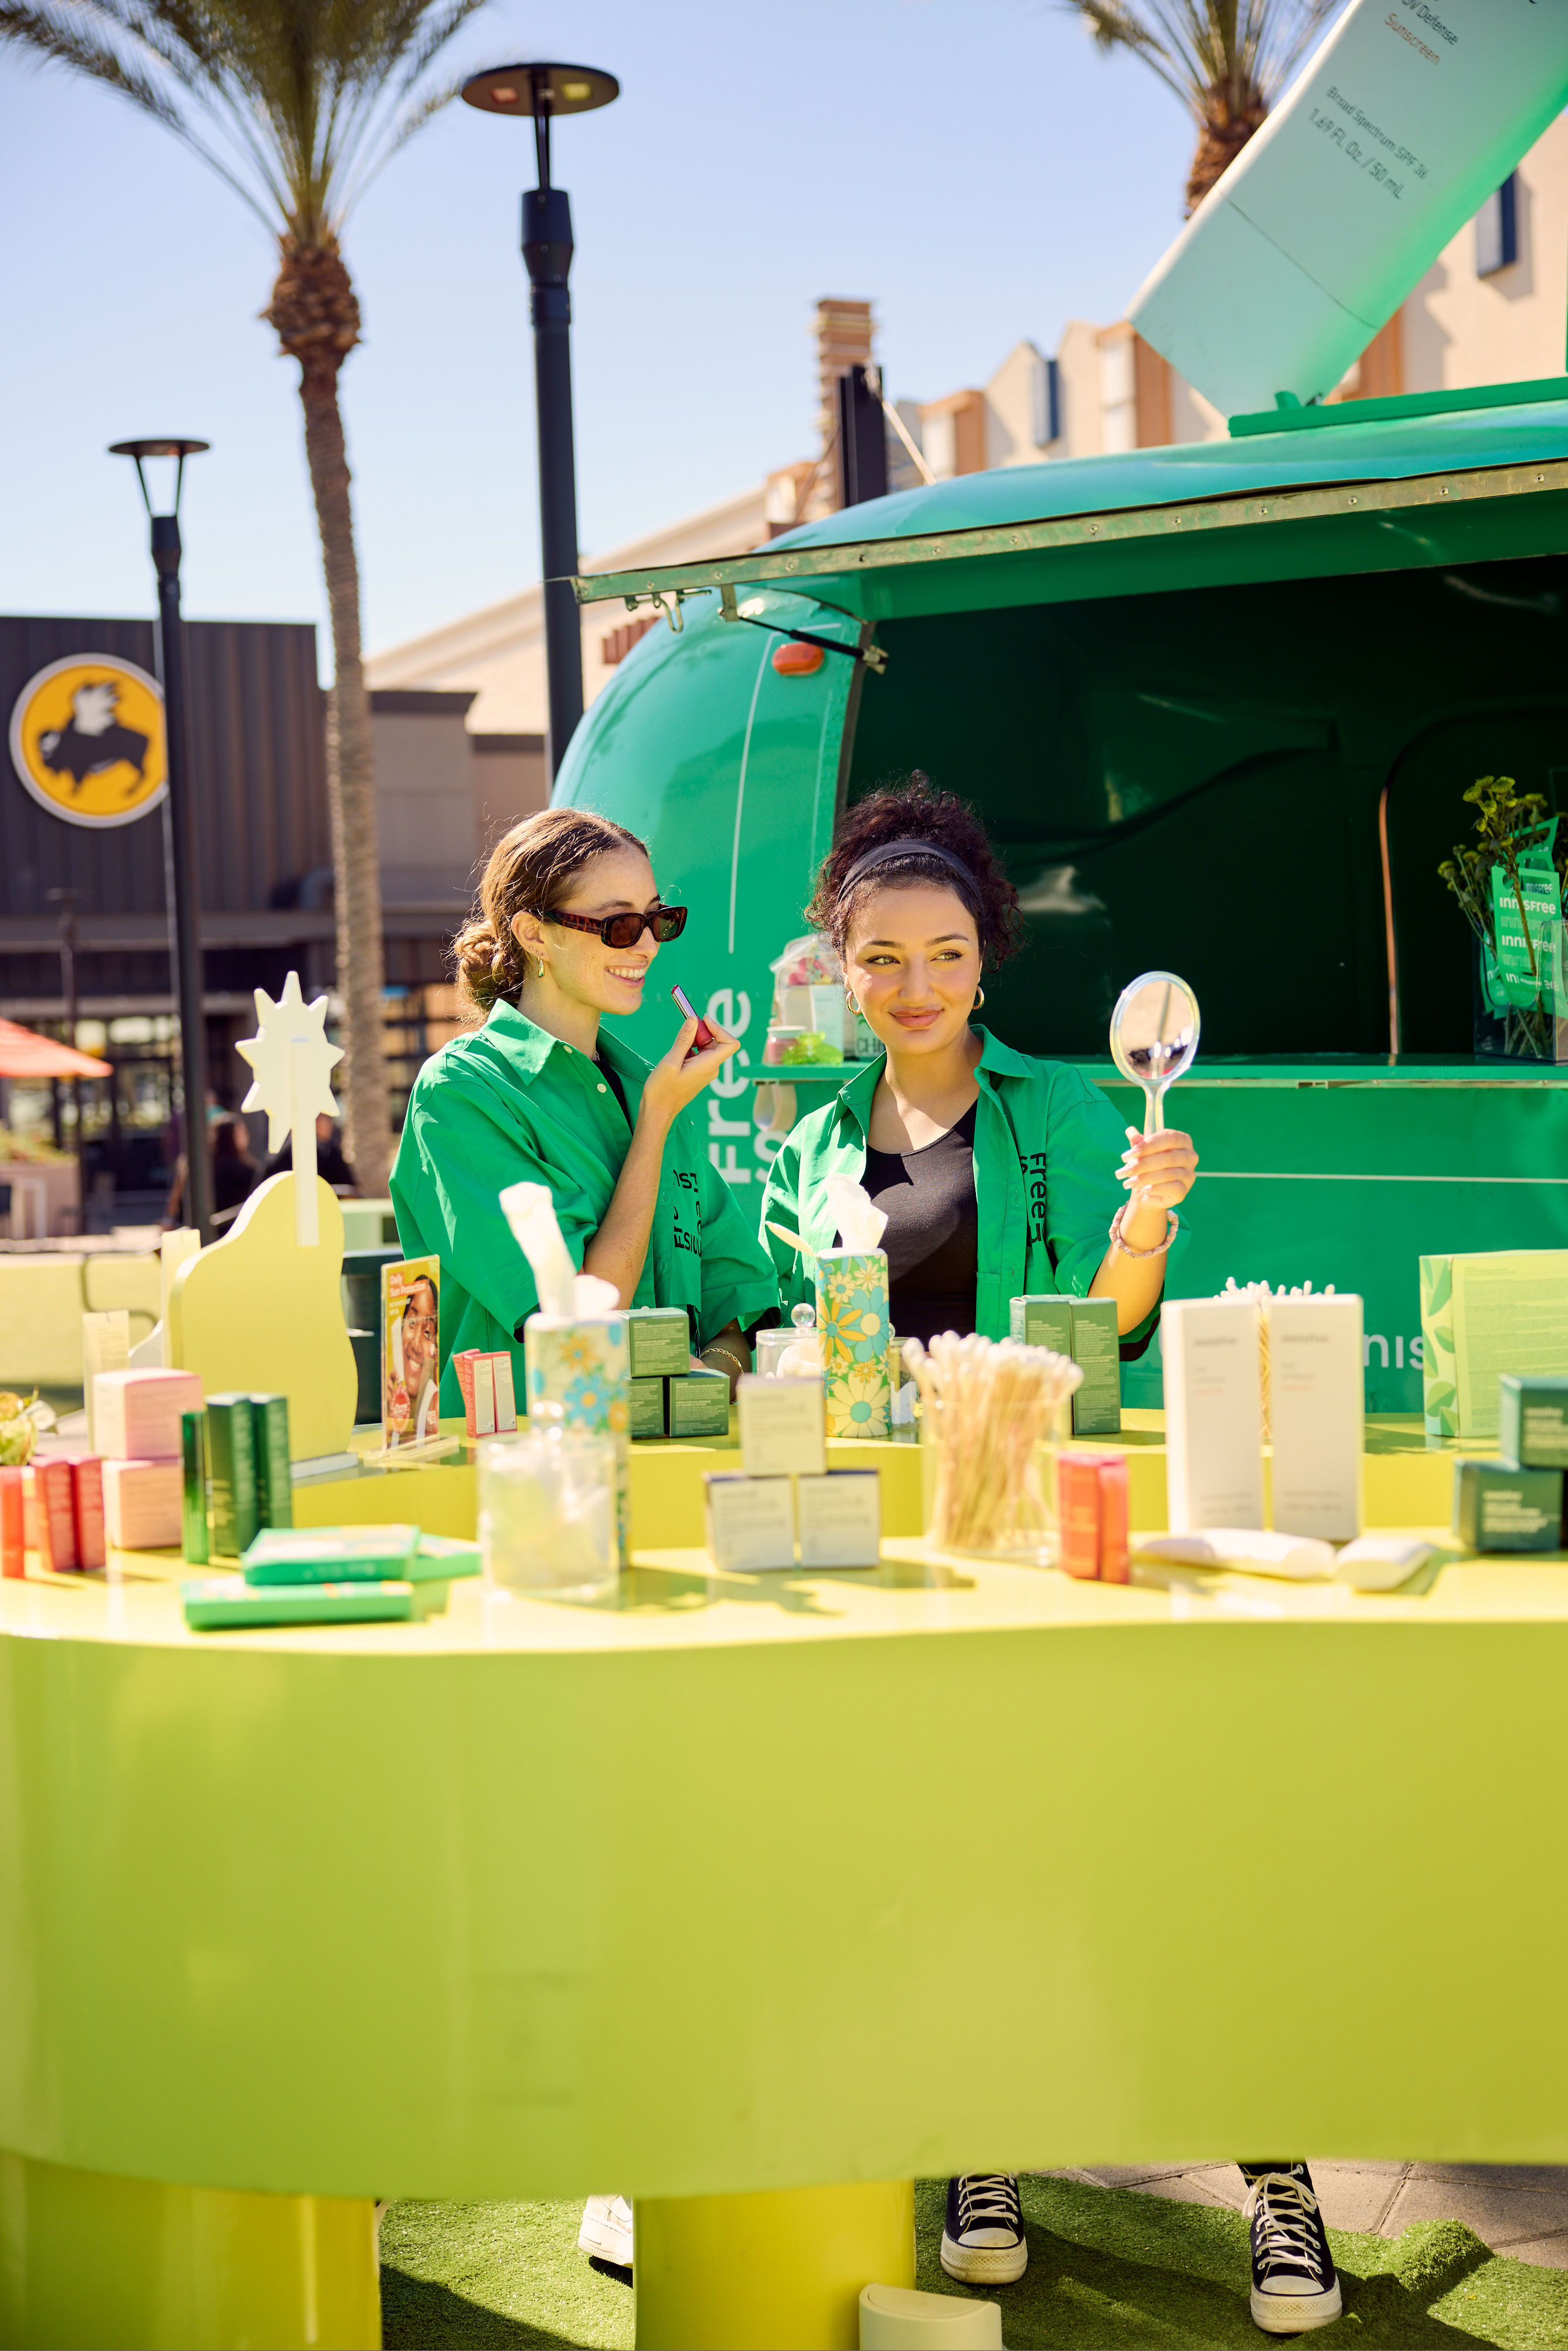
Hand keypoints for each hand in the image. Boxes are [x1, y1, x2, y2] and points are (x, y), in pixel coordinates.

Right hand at [639, 1015, 738, 1129]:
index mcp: (708, 1065)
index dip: (719, 1028)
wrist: (658, 1110)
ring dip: (693, 1039)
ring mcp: (705, 1071)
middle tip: (684, 1027)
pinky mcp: (698, 1072)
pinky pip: (699, 1054)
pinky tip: (676, 1055)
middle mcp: (711, 1068)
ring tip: (676, 1046)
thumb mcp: (671, 1061)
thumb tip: (693, 1020)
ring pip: (706, 1047)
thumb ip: (684, 1039)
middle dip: (701, 1031)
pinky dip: (689, 1048)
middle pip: (717, 1042)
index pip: (730, 1043)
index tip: (701, 1021)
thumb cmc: (663, 1090)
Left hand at [1117, 1125, 1196, 1208]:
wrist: (1149, 1192)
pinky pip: (1173, 1188)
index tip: (1130, 1153)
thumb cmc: (1148, 1167)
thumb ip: (1138, 1143)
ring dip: (1146, 1178)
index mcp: (1182, 1141)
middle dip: (1144, 1164)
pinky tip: (1144, 1190)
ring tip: (1129, 1182)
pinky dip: (1157, 1188)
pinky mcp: (1184, 1190)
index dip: (1149, 1145)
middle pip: (1169, 1157)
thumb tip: (1131, 1131)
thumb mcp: (1142, 1153)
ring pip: (1169, 1173)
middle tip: (1125, 1171)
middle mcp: (1190, 1156)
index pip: (1170, 1138)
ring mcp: (1189, 1174)